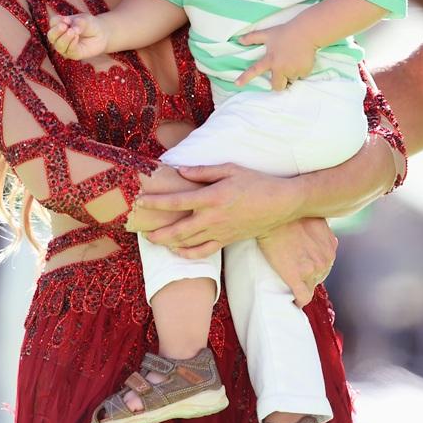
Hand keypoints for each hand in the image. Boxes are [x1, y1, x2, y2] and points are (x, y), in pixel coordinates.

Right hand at [47, 12, 107, 58]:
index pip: (53, 23)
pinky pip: (69, 51)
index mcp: (59, 25)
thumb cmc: (90, 25)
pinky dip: (71, 44)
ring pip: (58, 46)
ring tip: (73, 32)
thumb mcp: (85, 20)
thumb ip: (78, 23)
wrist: (101, 34)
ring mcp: (65, 47)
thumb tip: (72, 29)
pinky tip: (76, 37)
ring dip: (64, 39)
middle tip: (64, 26)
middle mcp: (59, 37)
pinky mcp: (73, 54)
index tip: (67, 19)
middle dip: (56, 32)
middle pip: (51, 36)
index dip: (58, 20)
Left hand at [133, 162, 302, 248]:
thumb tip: (181, 171)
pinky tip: (178, 251)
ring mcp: (220, 232)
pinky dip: (188, 254)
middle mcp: (213, 218)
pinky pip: (203, 252)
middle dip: (157, 232)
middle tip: (142, 230)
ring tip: (154, 240)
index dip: (156, 202)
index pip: (177, 201)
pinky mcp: (227, 241)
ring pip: (188, 244)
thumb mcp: (230, 169)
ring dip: (168, 243)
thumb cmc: (256, 182)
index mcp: (212, 197)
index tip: (140, 201)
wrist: (281, 203)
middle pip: (178, 230)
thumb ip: (203, 171)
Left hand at [236, 22, 315, 89]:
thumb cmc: (286, 32)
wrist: (306, 32)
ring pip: (291, 79)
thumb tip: (240, 39)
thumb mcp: (268, 33)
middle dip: (279, 83)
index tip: (237, 84)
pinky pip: (301, 75)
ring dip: (291, 73)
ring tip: (294, 59)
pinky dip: (302, 70)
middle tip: (283, 74)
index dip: (245, 78)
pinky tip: (302, 59)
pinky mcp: (304, 71)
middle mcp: (280, 67)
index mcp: (270, 59)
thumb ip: (253, 37)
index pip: (254, 70)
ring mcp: (292, 70)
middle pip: (277, 86)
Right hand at [256, 217, 336, 307]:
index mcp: (330, 246)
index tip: (304, 265)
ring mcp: (311, 270)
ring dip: (303, 286)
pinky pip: (302, 297)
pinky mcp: (296, 277)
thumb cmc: (289, 213)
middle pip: (319, 276)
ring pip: (311, 286)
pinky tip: (293, 301)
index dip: (314, 264)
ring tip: (290, 285)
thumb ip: (322, 229)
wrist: (271, 216)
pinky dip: (298, 301)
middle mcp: (325, 259)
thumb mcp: (314, 217)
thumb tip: (323, 232)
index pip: (326, 263)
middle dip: (309, 275)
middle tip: (294, 271)